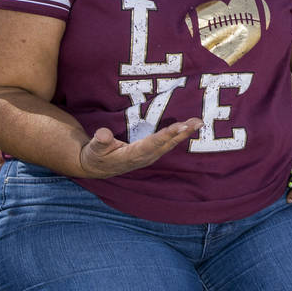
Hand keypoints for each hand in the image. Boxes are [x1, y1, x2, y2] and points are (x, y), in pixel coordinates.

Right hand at [78, 118, 201, 177]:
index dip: (167, 135)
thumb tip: (103, 134)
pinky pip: (168, 143)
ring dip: (184, 133)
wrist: (97, 168)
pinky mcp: (151, 153)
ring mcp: (149, 156)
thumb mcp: (94, 148)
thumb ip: (99, 142)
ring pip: (170, 144)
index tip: (181, 126)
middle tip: (198, 122)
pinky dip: (179, 136)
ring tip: (198, 122)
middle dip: (183, 133)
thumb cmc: (95, 155)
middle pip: (167, 143)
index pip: (153, 143)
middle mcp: (145, 156)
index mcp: (132, 155)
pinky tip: (188, 128)